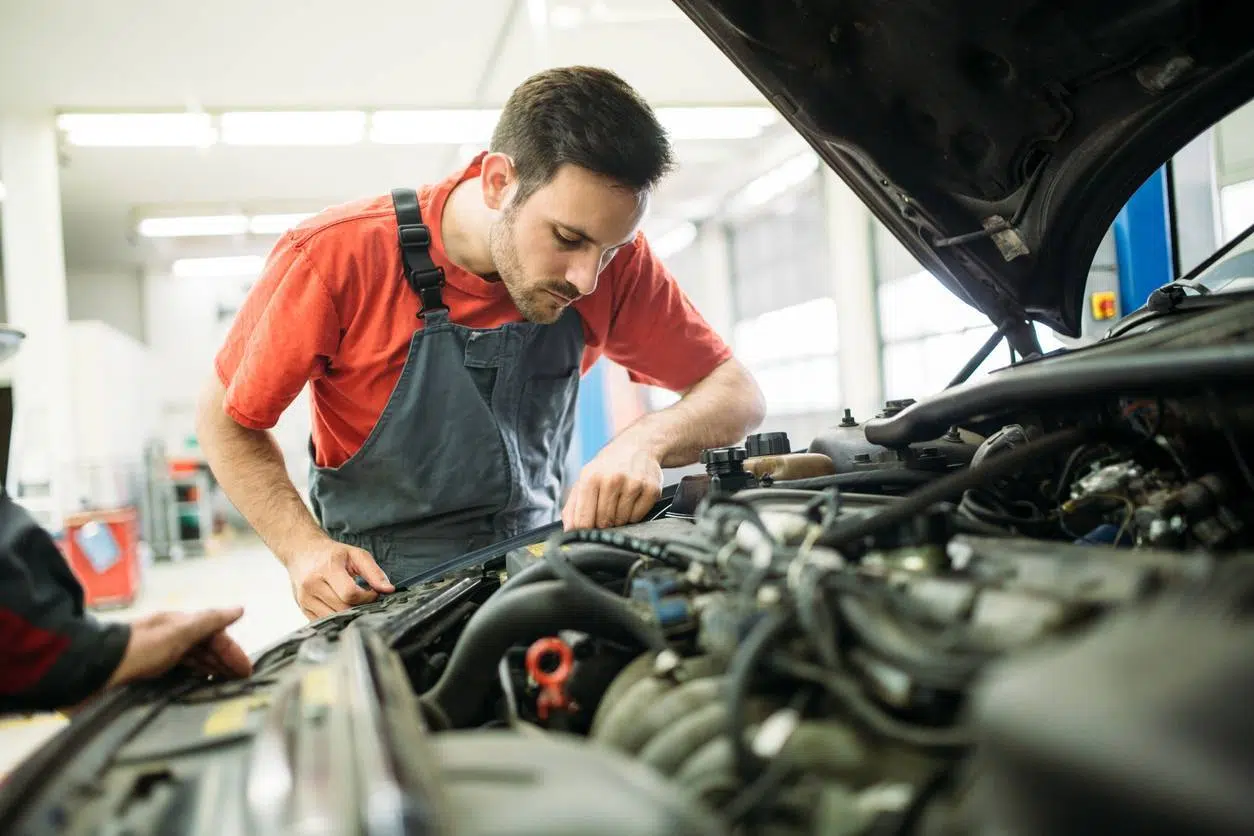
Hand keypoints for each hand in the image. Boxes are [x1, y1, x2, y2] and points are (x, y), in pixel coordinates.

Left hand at [105, 607, 252, 689]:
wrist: (94, 671)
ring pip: (194, 663)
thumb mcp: (178, 632)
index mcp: (179, 625)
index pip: (215, 635)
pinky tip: (199, 690)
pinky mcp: (149, 676)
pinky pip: (180, 676)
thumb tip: (239, 610)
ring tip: (226, 687)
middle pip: (206, 649)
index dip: (233, 651)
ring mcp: (159, 658)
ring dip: (212, 672)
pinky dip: (194, 681)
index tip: (247, 671)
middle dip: (225, 663)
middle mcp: (171, 639)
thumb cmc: (137, 649)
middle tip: (242, 682)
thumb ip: (210, 621)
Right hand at [285, 539, 393, 619]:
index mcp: (326, 568)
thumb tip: (389, 590)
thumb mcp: (356, 554)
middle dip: (359, 606)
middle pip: (342, 608)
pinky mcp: (303, 609)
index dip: (366, 597)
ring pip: (334, 618)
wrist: (302, 552)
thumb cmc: (332, 554)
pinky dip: (337, 617)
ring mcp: (305, 599)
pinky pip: (325, 621)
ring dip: (348, 614)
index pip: (350, 594)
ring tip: (353, 601)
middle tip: (365, 598)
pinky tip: (341, 605)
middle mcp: (312, 585)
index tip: (372, 593)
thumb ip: (374, 572)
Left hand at [562, 442, 662, 529]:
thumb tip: (569, 529)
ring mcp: (633, 484)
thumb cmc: (609, 466)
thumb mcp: (585, 478)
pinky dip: (633, 515)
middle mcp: (612, 479)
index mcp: (591, 477)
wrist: (638, 446)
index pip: (584, 519)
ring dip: (619, 518)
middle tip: (605, 510)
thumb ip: (573, 505)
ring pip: (621, 521)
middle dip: (603, 522)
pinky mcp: (651, 489)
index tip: (587, 529)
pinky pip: (638, 517)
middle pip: (603, 522)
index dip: (584, 530)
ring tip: (619, 501)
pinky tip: (632, 500)